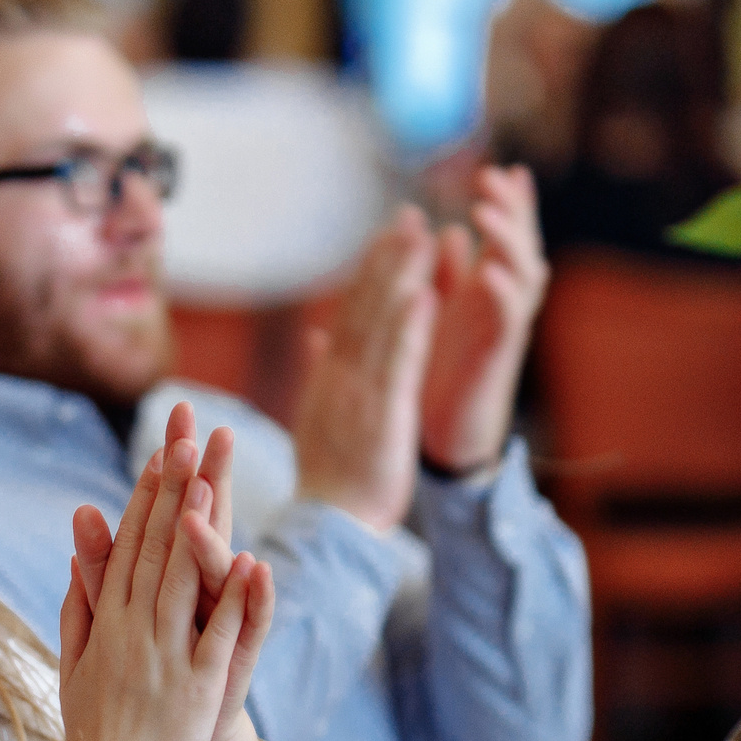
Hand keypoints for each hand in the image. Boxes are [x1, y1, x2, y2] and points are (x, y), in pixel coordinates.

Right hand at [58, 430, 264, 740]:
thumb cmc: (93, 734)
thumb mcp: (74, 665)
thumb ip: (80, 608)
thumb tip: (79, 554)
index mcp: (106, 624)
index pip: (129, 546)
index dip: (146, 497)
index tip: (161, 452)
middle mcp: (132, 633)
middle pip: (156, 549)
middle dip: (172, 490)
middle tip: (186, 436)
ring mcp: (165, 660)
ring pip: (184, 582)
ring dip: (198, 528)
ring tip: (209, 478)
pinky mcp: (198, 691)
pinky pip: (220, 639)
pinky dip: (236, 601)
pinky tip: (252, 563)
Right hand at [292, 207, 436, 531]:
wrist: (330, 524)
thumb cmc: (330, 479)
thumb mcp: (316, 420)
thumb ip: (318, 375)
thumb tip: (315, 341)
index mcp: (329, 378)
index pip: (350, 313)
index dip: (369, 271)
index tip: (387, 235)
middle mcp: (341, 377)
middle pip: (364, 307)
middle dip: (387, 258)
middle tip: (409, 216)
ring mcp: (360, 393)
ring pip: (382, 325)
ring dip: (402, 277)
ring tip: (423, 236)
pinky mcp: (384, 415)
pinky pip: (398, 364)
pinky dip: (410, 328)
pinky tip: (426, 294)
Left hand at [420, 165, 547, 473]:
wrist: (443, 440)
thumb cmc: (440, 376)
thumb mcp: (439, 316)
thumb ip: (442, 276)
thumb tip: (445, 233)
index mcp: (484, 292)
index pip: (501, 237)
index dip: (505, 204)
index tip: (499, 168)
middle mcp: (501, 306)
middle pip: (520, 244)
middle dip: (512, 209)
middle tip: (494, 175)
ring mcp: (504, 330)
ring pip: (521, 274)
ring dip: (505, 240)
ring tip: (484, 212)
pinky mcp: (499, 358)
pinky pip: (508, 320)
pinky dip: (500, 292)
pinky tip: (487, 271)